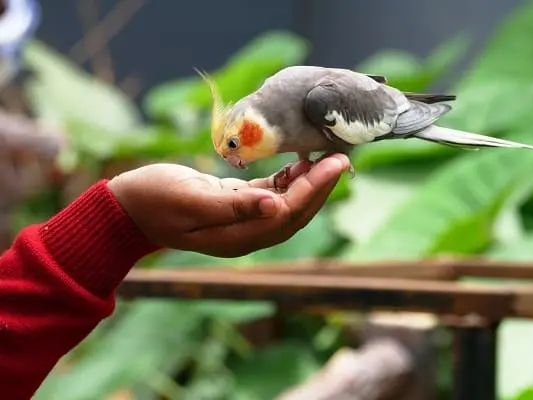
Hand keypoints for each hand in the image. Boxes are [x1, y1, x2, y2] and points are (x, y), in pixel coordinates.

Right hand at [107, 154, 349, 256]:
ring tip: (327, 157)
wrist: (127, 207)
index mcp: (238, 236)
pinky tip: (299, 162)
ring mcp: (240, 221)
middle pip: (295, 213)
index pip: (288, 214)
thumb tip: (276, 205)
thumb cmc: (154, 200)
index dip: (315, 190)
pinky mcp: (234, 205)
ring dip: (308, 183)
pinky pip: (270, 195)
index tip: (336, 163)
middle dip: (321, 186)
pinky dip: (288, 180)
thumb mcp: (191, 200)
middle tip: (342, 157)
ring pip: (286, 204)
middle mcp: (245, 233)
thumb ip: (233, 207)